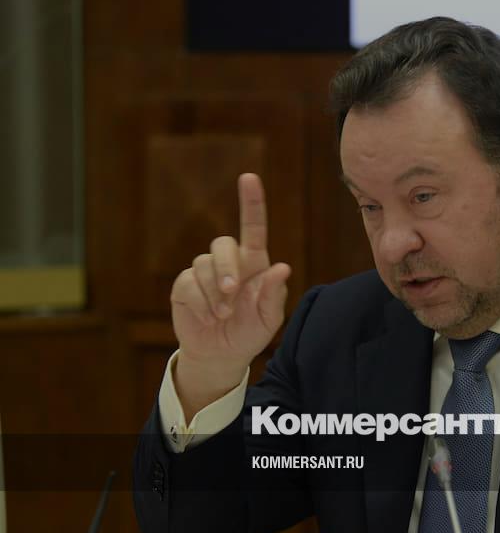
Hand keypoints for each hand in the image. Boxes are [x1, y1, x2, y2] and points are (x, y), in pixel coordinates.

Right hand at [170, 173, 290, 412]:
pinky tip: (209, 318)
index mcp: (254, 263)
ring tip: (223, 315)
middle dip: (226, 268)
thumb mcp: (269, 319)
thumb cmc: (250, 332)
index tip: (249, 177)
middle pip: (223, 244)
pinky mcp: (185, 286)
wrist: (221, 354)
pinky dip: (201, 304)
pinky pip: (189, 284)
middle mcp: (229, 262)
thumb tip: (282, 268)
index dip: (251, 202)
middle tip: (232, 293)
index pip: (253, 227)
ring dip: (215, 294)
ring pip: (204, 265)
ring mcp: (204, 272)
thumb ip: (274, 294)